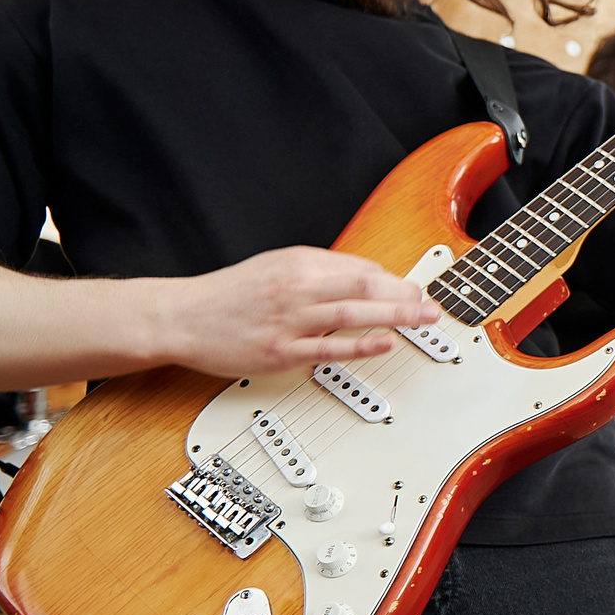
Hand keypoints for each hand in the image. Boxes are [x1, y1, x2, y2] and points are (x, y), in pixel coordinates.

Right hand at [154, 247, 440, 377]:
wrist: (182, 317)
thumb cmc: (230, 294)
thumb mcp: (276, 265)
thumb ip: (319, 270)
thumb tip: (364, 278)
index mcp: (299, 263)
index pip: (359, 269)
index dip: (393, 281)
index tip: (413, 290)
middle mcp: (297, 288)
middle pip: (364, 288)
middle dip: (405, 296)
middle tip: (432, 305)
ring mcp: (290, 321)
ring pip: (353, 316)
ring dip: (395, 317)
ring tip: (423, 320)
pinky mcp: (281, 351)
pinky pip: (328, 349)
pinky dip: (361, 345)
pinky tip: (385, 344)